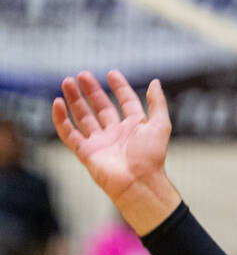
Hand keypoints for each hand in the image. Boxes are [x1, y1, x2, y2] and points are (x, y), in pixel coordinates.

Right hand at [52, 70, 179, 233]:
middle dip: (91, 91)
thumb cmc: (151, 156)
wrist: (138, 181)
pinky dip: (61, 119)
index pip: (126, 101)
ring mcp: (99, 142)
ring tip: (67, 82)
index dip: (119, 87)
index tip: (111, 73)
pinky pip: (69, 133)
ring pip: (83, 117)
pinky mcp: (85, 152)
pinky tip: (58, 103)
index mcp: (135, 126)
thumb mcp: (160, 124)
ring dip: (74, 100)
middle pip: (101, 107)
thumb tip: (155, 82)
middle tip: (81, 75)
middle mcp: (116, 133)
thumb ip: (157, 103)